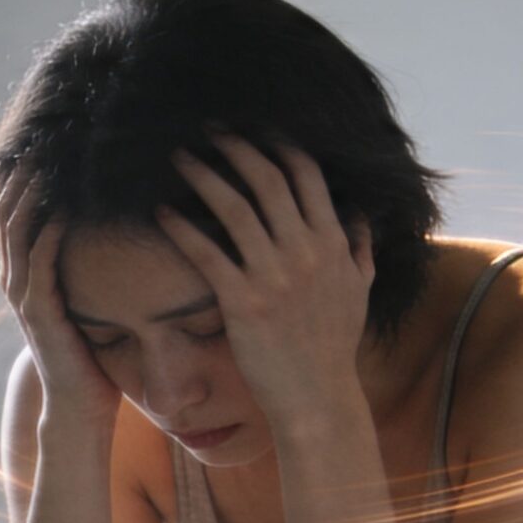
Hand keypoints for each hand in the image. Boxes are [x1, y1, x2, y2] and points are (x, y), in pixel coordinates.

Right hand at [0, 162, 123, 431]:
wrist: (79, 410)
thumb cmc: (89, 360)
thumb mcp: (85, 306)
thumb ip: (85, 275)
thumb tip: (114, 238)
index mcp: (24, 276)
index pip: (11, 214)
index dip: (20, 177)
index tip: (42, 143)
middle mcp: (16, 281)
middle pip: (5, 213)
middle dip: (21, 173)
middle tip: (40, 136)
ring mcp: (24, 297)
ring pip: (16, 232)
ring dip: (30, 193)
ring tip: (44, 159)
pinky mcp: (40, 314)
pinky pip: (39, 263)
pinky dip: (47, 233)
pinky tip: (61, 208)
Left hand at [155, 130, 375, 427]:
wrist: (317, 395)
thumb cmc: (334, 345)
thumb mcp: (360, 291)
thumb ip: (359, 248)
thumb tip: (360, 214)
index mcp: (332, 243)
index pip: (307, 175)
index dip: (278, 144)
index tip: (254, 127)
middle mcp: (305, 251)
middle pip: (267, 179)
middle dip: (235, 146)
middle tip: (208, 129)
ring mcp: (274, 275)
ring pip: (235, 207)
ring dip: (203, 175)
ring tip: (179, 157)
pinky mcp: (243, 301)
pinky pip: (207, 253)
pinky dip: (183, 228)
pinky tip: (162, 211)